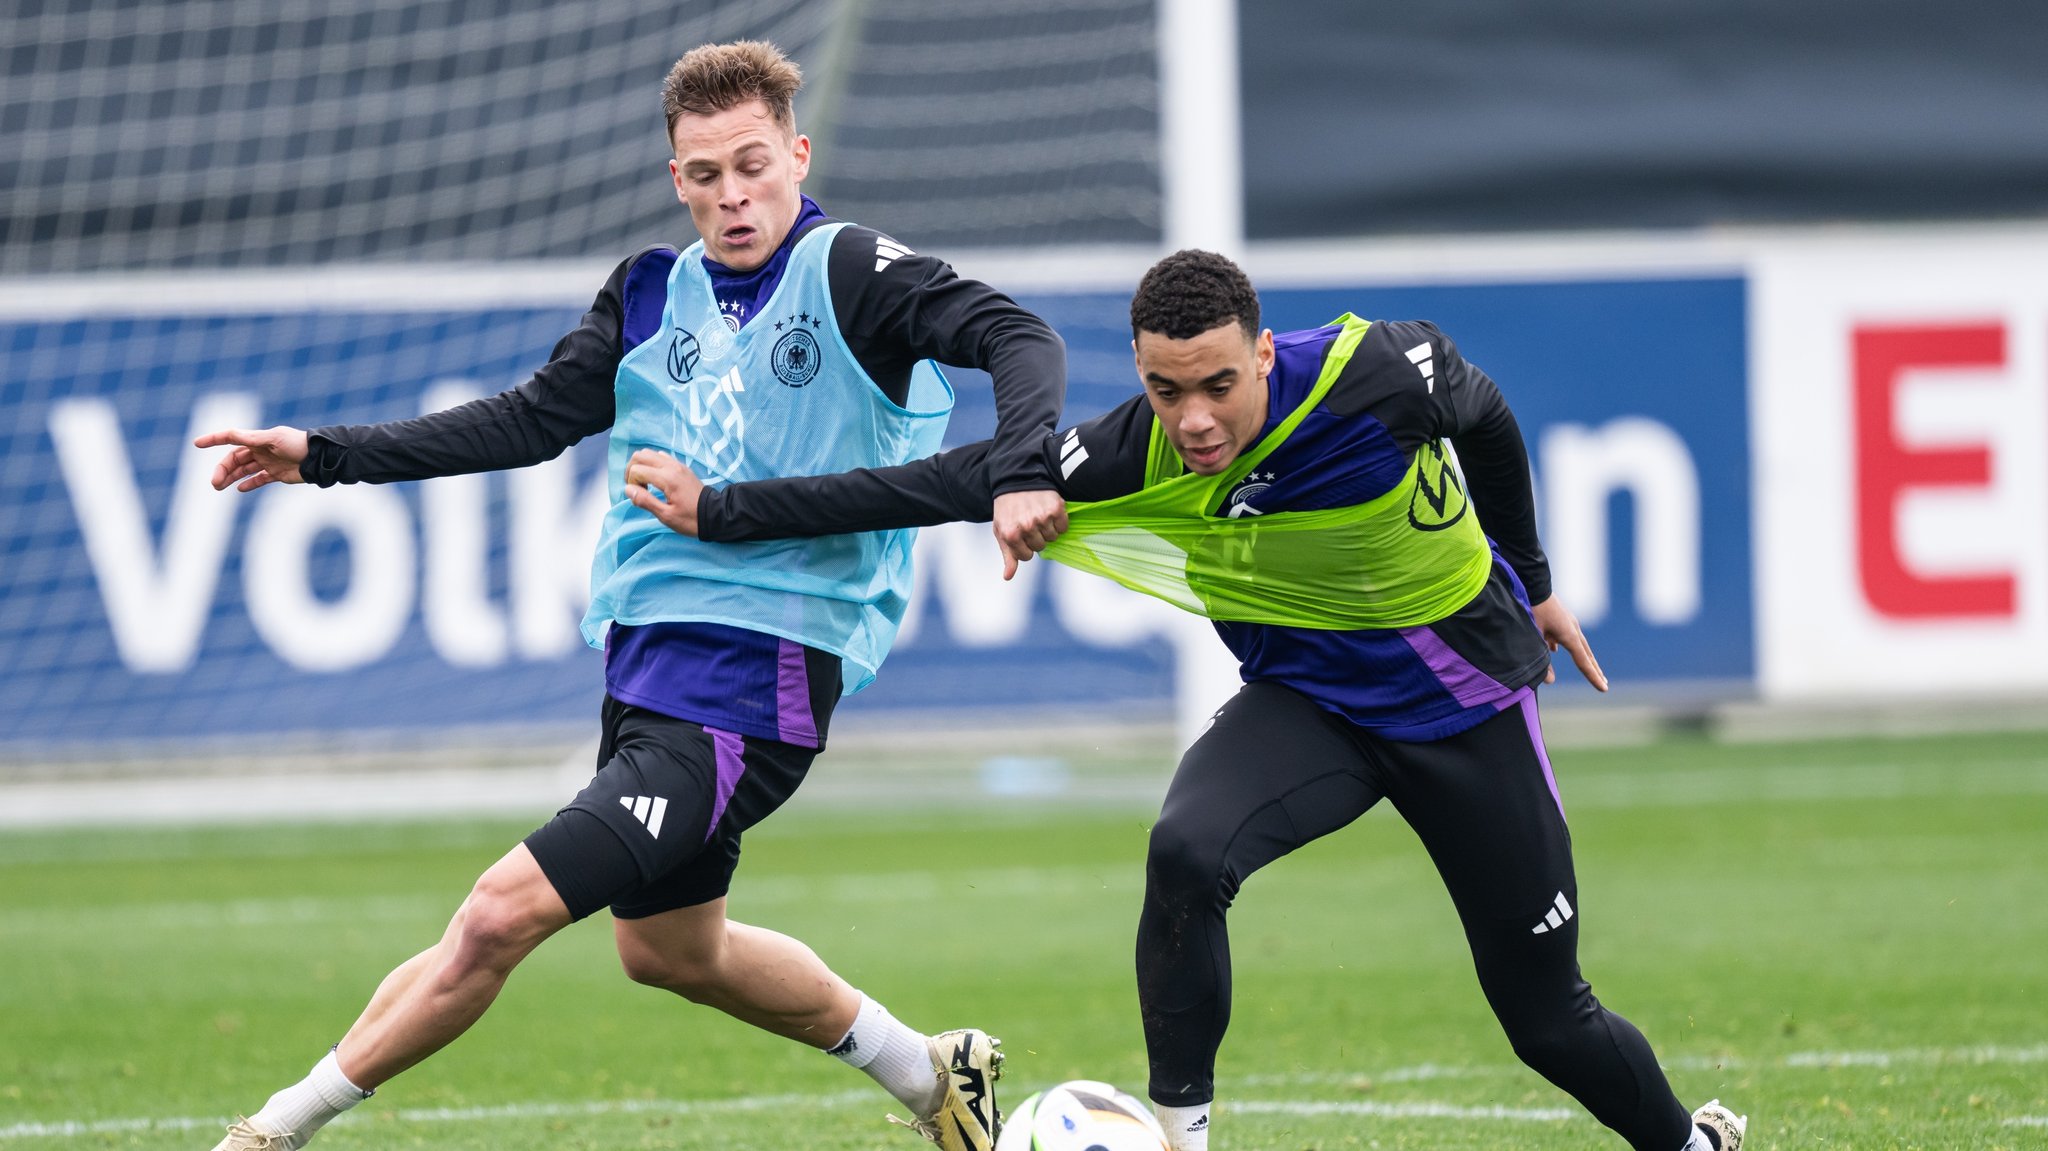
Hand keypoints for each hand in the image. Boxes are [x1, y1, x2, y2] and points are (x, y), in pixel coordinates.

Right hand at [193, 426, 310, 491]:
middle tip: (214, 483)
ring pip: (244, 470)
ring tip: (219, 487)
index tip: (197, 443)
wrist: (320, 458)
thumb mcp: (274, 439)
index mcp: (257, 439)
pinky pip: (259, 479)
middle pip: (234, 459)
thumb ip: (253, 438)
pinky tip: (239, 489)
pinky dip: (249, 483)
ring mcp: (268, 462)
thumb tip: (232, 434)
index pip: (230, 438)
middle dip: (223, 470)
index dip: (214, 439)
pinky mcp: (277, 474)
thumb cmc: (298, 444)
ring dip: (231, 478)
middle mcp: (260, 450)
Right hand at [623, 449, 704, 536]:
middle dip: (631, 470)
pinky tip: (656, 480)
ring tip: (645, 484)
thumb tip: (628, 489)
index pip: (636, 470)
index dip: (632, 484)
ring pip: (649, 453)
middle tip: (637, 487)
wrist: (715, 515)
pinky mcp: (681, 466)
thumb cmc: (691, 519)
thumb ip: (645, 501)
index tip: (639, 497)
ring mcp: (677, 464)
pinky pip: (660, 457)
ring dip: (641, 466)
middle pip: (639, 455)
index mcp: (667, 478)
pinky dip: (652, 464)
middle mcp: (671, 466)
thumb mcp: (666, 516)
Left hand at [992, 488, 1068, 580]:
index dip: (1025, 546)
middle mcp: (1027, 527)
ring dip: (1048, 528)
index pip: (1027, 556)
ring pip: (1053, 537)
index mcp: (1011, 535)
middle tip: (1030, 522)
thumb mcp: (1001, 531)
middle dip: (1036, 537)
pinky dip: (1059, 521)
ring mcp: (1042, 517)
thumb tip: (1008, 576)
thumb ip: (1007, 555)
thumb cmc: (1007, 508)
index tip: (1022, 534)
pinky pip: (1063, 526)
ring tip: (1038, 515)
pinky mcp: (1056, 508)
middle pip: (1041, 547)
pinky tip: (1049, 511)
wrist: (1017, 480)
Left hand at [1530, 595, 1607, 691]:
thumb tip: (1550, 681)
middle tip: (1604, 683)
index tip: (1604, 689)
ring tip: (1587, 668)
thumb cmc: (1531, 610)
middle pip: (1586, 653)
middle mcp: (1573, 628)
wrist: (1531, 582)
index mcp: (1569, 634)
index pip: (1584, 661)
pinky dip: (1564, 644)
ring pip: (1577, 644)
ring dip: (1582, 657)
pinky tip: (1553, 648)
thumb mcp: (1534, 637)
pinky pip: (1564, 634)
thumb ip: (1542, 661)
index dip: (1593, 677)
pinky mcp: (1558, 616)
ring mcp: (1567, 620)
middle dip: (1594, 669)